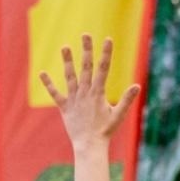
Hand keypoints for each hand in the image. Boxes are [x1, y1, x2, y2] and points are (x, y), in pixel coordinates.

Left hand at [38, 36, 141, 151]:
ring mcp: (74, 99)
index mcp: (98, 93)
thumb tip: (137, 86)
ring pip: (70, 76)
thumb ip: (126, 100)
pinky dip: (48, 84)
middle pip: (86, 67)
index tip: (108, 39)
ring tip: (64, 46)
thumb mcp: (118, 115)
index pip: (104, 69)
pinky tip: (42, 73)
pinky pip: (55, 94)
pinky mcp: (65, 107)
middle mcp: (85, 93)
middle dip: (87, 50)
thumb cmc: (106, 131)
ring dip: (67, 61)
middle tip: (86, 34)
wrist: (90, 145)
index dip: (106, 53)